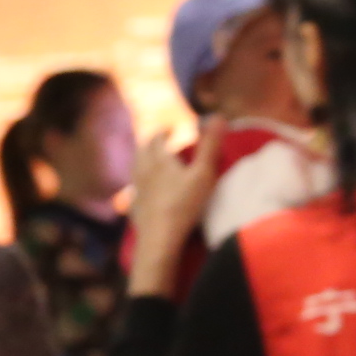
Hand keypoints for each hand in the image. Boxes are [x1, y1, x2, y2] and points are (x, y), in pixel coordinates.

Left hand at [122, 121, 219, 299]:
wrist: (159, 238)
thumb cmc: (184, 204)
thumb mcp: (203, 173)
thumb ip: (210, 145)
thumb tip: (220, 116)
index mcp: (157, 158)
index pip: (157, 137)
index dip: (165, 131)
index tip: (172, 129)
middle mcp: (142, 170)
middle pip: (143, 150)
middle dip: (153, 143)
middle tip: (164, 142)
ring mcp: (136, 189)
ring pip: (137, 168)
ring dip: (146, 161)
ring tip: (156, 163)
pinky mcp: (135, 207)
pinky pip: (136, 188)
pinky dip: (143, 183)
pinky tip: (149, 190)